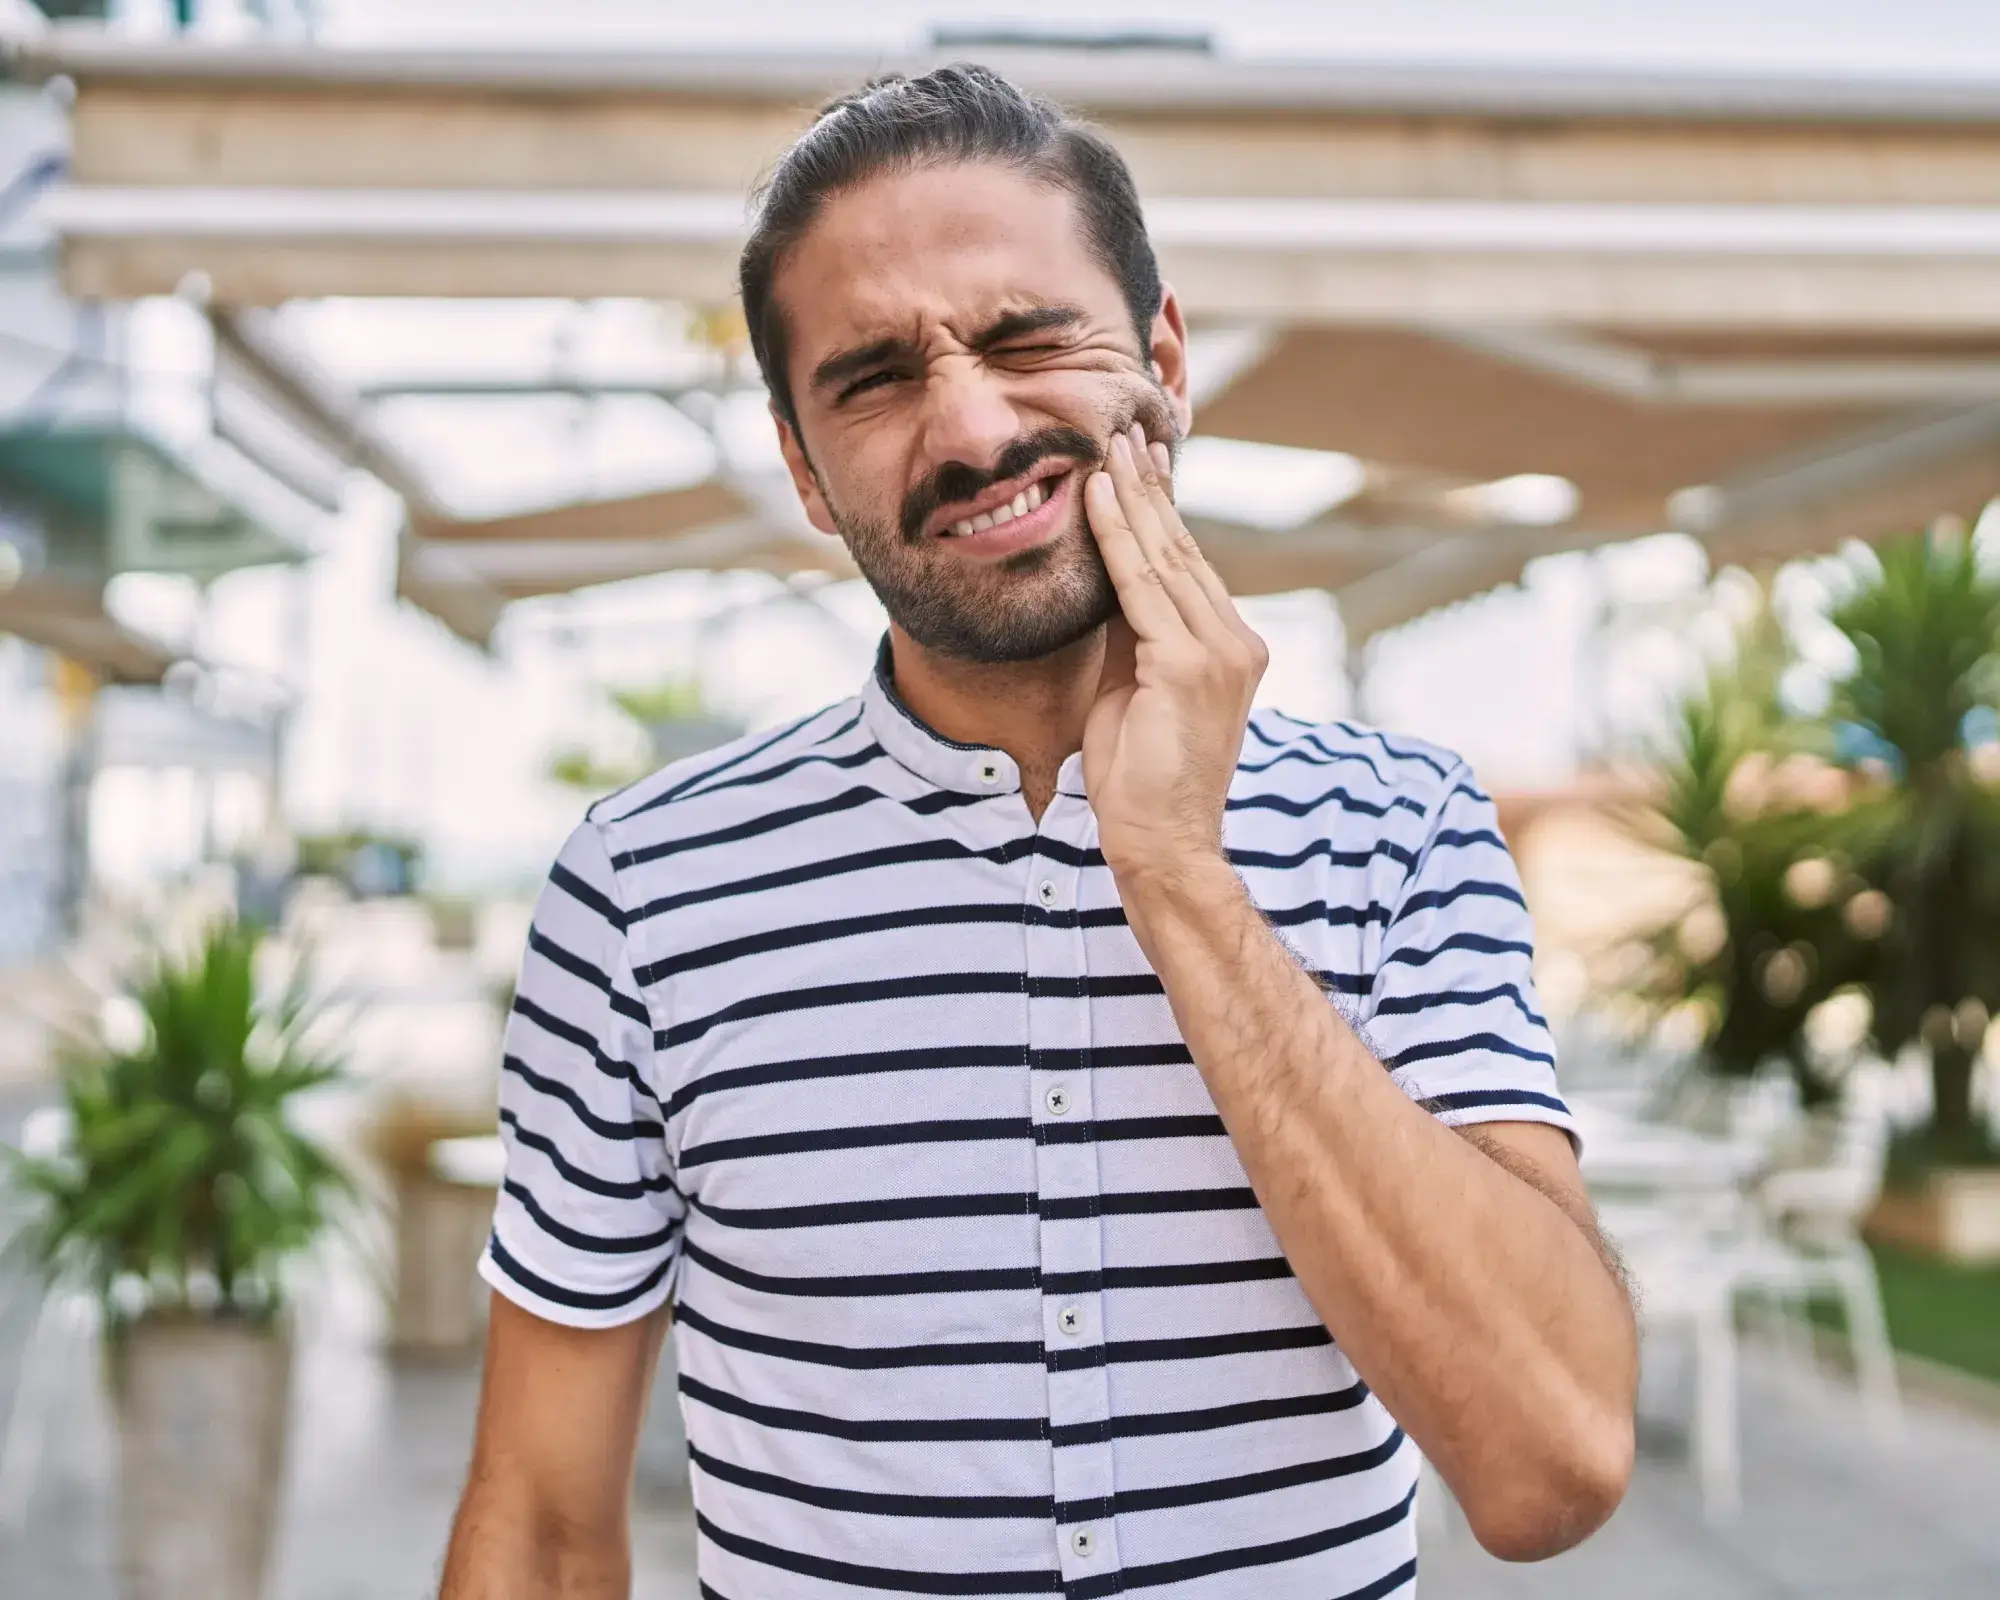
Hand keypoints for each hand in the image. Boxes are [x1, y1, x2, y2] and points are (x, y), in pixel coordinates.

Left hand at [1082, 422, 1268, 894]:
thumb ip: (1130, 637)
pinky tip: (1095, 497)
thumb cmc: (1141, 781)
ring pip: (1164, 557)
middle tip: (1124, 433)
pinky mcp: (1187, 665)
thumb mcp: (1133, 690)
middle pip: (1182, 550)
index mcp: (1229, 648)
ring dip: (1131, 497)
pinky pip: (1140, 585)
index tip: (1140, 464)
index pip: (1189, 566)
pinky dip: (1114, 537)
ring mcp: (1218, 652)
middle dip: (1149, 489)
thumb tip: (1107, 584)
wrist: (1162, 844)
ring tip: (1107, 447)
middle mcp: (1236, 642)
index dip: (1161, 513)